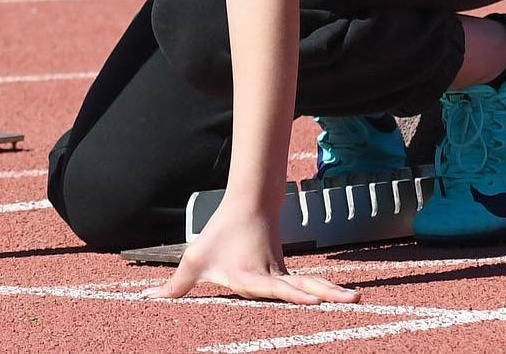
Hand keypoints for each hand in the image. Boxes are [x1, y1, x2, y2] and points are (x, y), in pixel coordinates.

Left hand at [141, 202, 358, 304]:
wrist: (249, 204)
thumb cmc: (220, 235)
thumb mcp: (194, 260)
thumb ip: (174, 286)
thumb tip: (148, 298)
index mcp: (252, 276)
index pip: (275, 288)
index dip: (293, 296)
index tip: (312, 301)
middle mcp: (272, 277)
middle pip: (303, 289)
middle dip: (326, 297)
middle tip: (352, 302)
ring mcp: (284, 275)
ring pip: (312, 286)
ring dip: (333, 294)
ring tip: (357, 301)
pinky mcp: (288, 275)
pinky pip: (309, 287)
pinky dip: (327, 293)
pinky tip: (346, 299)